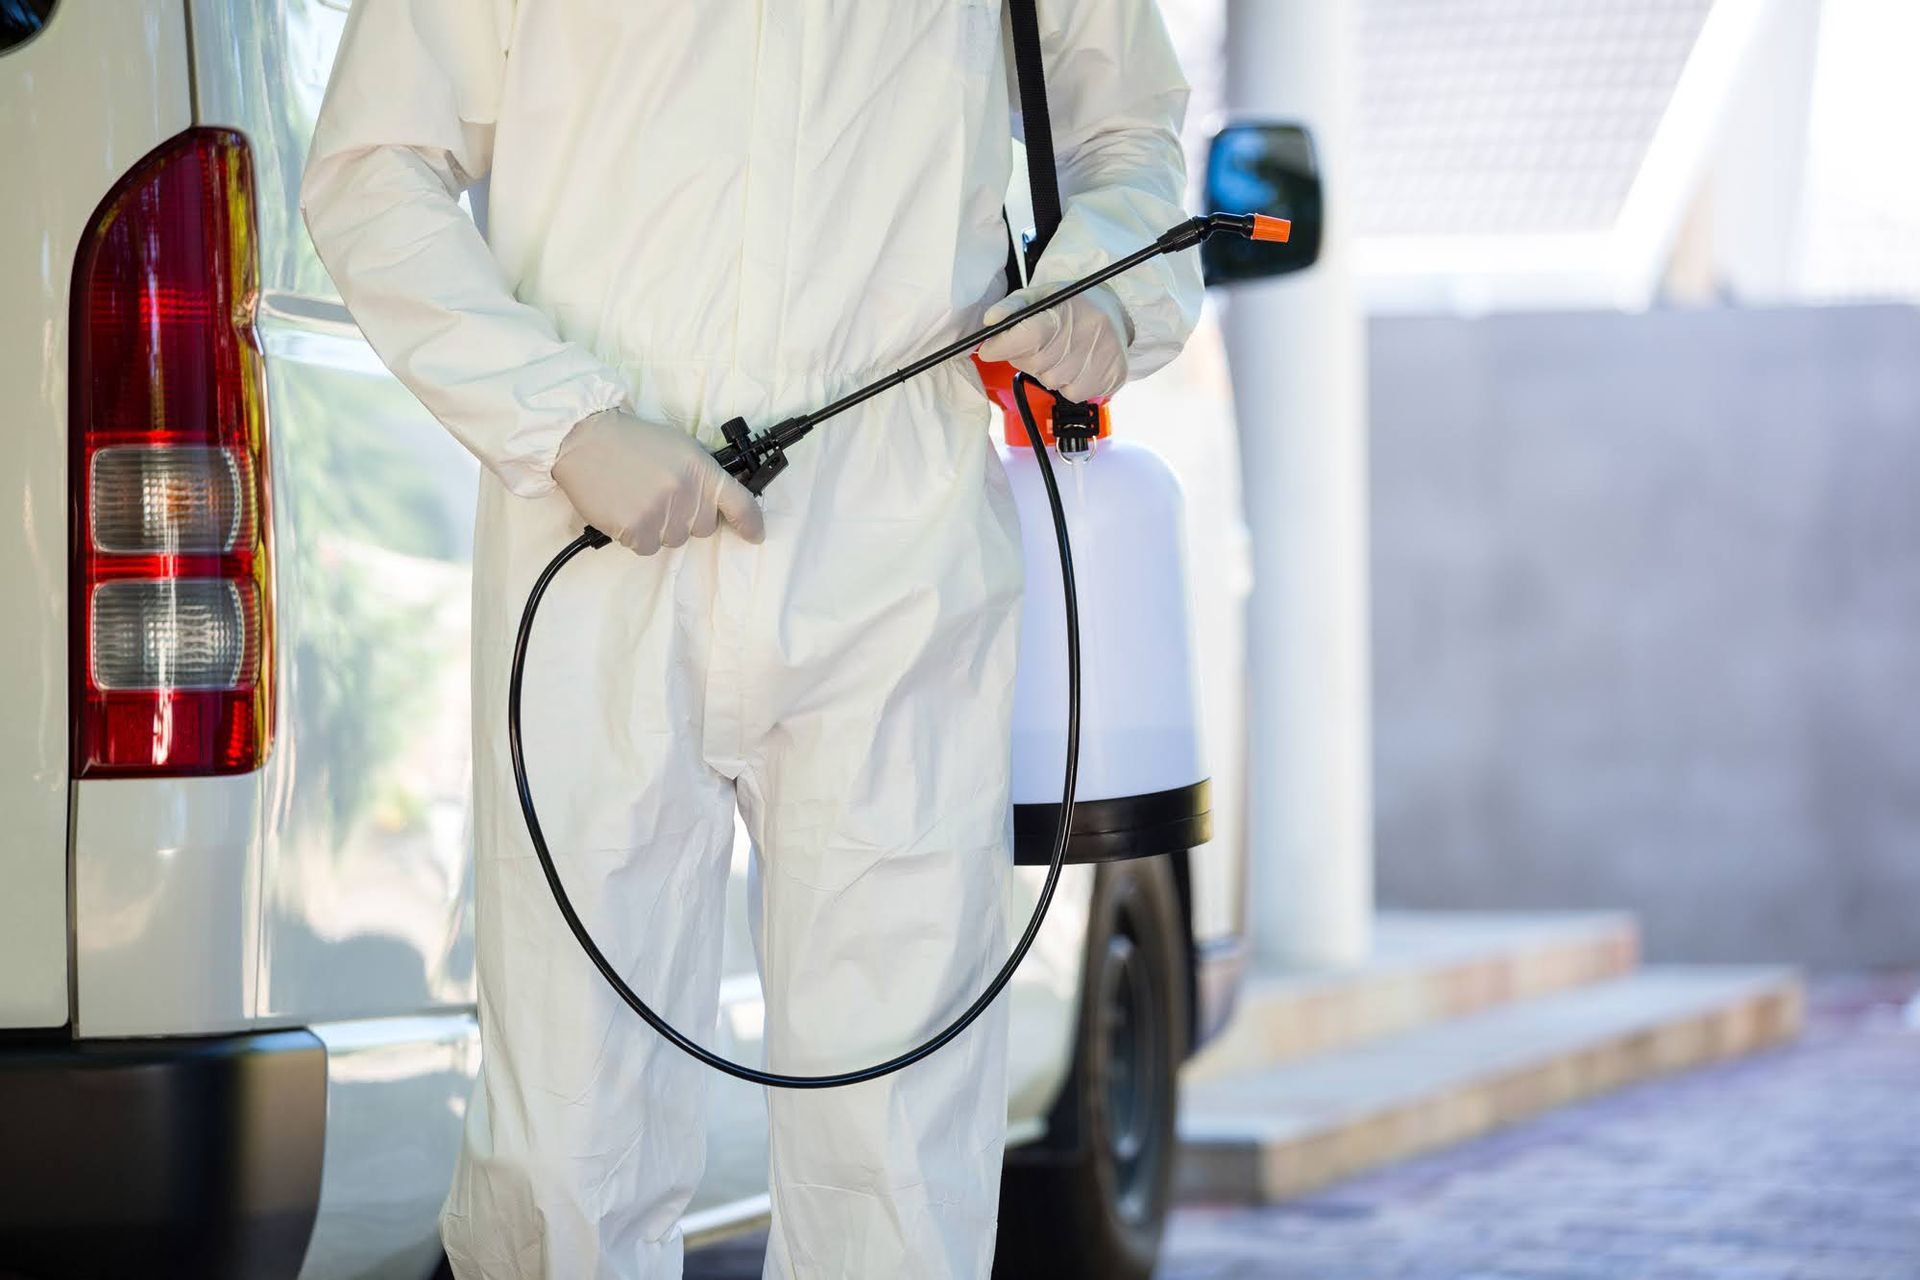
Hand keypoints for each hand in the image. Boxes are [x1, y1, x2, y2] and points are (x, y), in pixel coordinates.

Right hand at [550, 409, 765, 554]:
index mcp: (702, 470)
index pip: (740, 504)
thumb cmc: (632, 441)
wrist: (585, 440)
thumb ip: (702, 475)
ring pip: (673, 540)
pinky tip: (625, 509)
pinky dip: (637, 535)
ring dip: (659, 526)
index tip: (754, 535)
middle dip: (687, 517)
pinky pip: (647, 548)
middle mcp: (687, 494)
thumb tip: (715, 504)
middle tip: (662, 493)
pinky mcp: (636, 530)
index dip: (751, 523)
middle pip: (703, 528)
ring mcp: (661, 514)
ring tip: (638, 497)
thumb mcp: (680, 447)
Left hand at [978, 283, 1131, 402]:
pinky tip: (1077, 365)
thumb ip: (1012, 307)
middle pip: (1036, 364)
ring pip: (1052, 382)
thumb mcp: (1040, 296)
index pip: (1028, 334)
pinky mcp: (1113, 377)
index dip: (1002, 346)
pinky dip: (1068, 383)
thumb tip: (990, 322)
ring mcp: (1102, 358)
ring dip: (1049, 371)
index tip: (989, 350)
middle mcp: (1087, 333)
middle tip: (1038, 344)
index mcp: (1067, 310)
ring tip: (1062, 352)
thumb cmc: (1071, 306)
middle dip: (1027, 358)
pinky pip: (1072, 393)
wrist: (1117, 314)